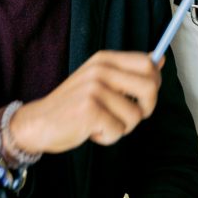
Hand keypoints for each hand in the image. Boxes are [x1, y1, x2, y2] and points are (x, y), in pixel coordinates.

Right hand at [9, 51, 162, 152]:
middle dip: (146, 109)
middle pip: (150, 87)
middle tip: (128, 116)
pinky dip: (108, 137)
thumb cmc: (73, 105)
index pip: (147, 63)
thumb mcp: (100, 81)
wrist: (39, 122)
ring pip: (136, 115)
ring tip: (101, 123)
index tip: (144, 98)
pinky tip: (91, 131)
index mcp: (105, 59)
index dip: (155, 83)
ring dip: (122, 127)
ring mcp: (95, 89)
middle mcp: (101, 70)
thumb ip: (128, 71)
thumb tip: (159, 59)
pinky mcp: (90, 110)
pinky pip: (119, 130)